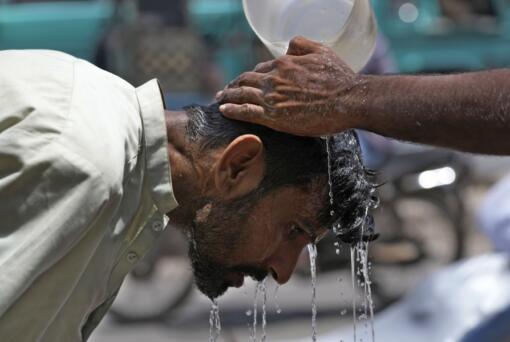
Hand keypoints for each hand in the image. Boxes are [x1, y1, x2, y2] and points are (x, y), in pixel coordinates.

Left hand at [216, 36, 365, 135]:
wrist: (348, 100)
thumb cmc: (339, 78)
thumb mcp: (322, 51)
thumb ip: (302, 44)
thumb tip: (287, 46)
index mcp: (284, 64)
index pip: (261, 68)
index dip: (252, 76)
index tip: (246, 81)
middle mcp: (274, 78)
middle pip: (245, 79)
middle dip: (233, 84)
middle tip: (225, 90)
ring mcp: (272, 98)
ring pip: (241, 94)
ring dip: (227, 96)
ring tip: (220, 99)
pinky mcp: (273, 116)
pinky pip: (245, 111)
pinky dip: (232, 109)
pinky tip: (223, 110)